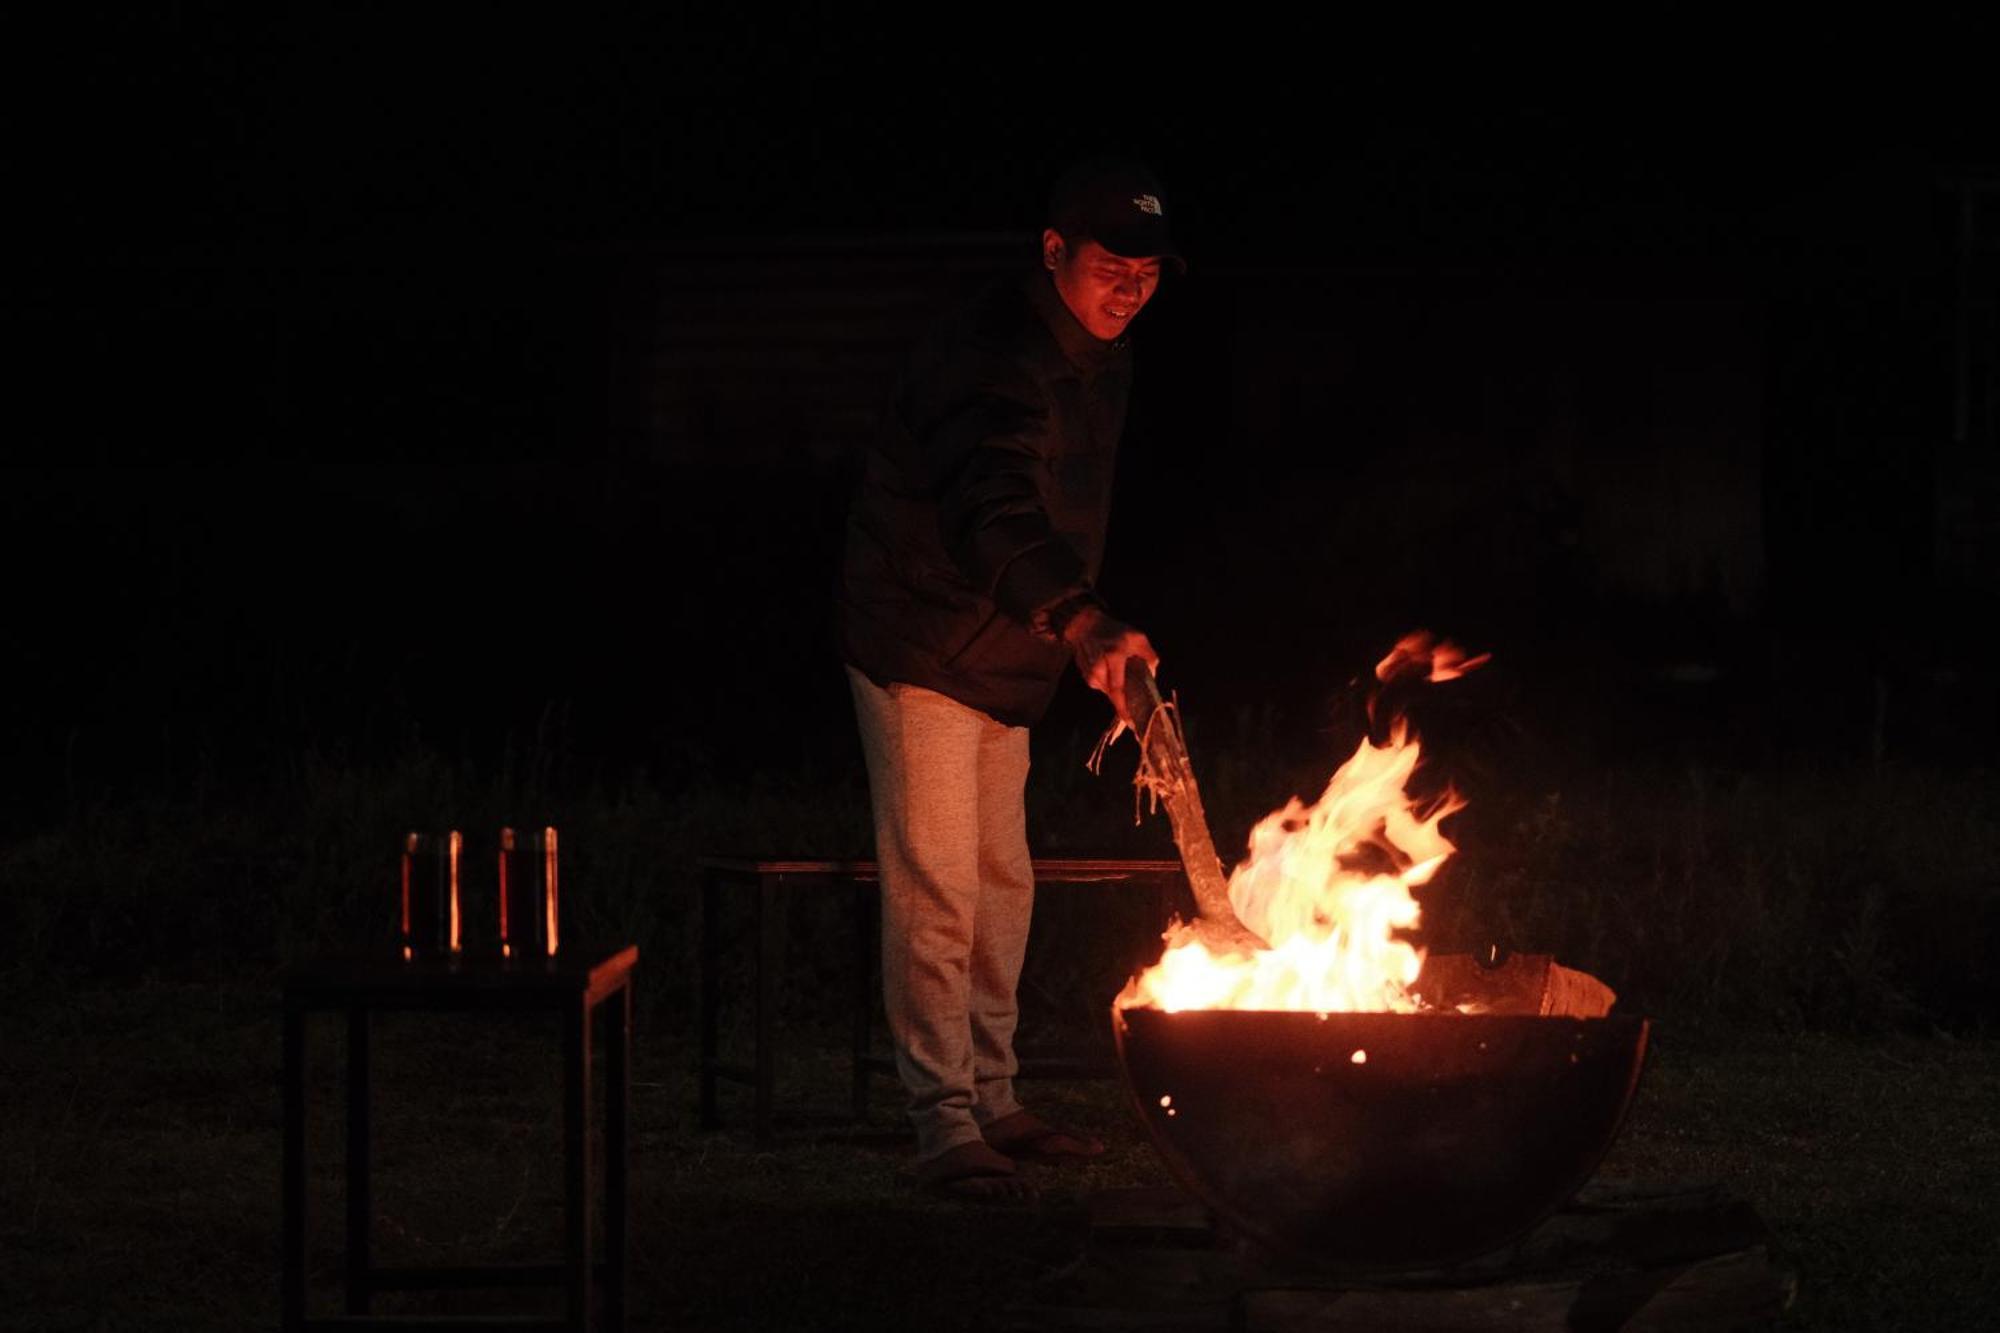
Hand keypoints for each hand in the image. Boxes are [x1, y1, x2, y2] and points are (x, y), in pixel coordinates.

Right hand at [1062, 606, 1158, 723]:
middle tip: (1136, 707)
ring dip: (1118, 690)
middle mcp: (1099, 670)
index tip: (1132, 723)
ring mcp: (1090, 675)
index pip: (1118, 690)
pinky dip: (1110, 683)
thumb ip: (1149, 656)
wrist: (1084, 625)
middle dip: (1125, 703)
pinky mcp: (1086, 677)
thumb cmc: (1113, 630)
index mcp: (1114, 658)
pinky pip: (1103, 687)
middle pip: (1114, 695)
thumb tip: (1153, 676)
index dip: (1124, 709)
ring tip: (1122, 675)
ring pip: (1109, 692)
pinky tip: (1111, 671)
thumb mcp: (1137, 637)